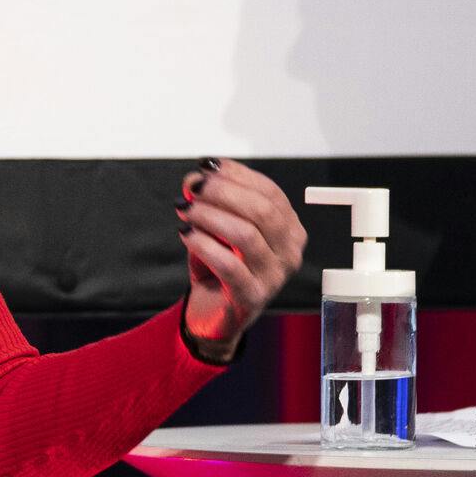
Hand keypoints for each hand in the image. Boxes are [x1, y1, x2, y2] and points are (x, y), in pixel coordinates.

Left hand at [176, 157, 306, 356]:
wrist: (213, 311)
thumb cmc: (219, 265)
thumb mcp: (216, 227)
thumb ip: (209, 202)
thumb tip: (194, 179)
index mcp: (289, 228)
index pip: (270, 192)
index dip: (237, 174)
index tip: (207, 165)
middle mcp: (290, 252)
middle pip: (262, 211)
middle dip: (223, 192)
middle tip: (193, 185)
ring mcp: (275, 277)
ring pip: (246, 235)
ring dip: (210, 216)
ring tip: (185, 209)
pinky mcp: (253, 297)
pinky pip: (229, 266)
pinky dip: (204, 245)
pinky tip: (185, 234)